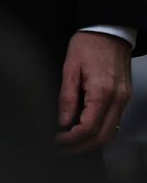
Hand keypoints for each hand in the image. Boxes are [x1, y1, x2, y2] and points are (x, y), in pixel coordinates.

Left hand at [55, 31, 132, 153]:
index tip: (57, 142)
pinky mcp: (124, 97)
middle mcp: (117, 99)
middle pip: (102, 136)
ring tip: (70, 145)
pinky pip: (114, 121)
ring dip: (91, 143)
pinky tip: (84, 133)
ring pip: (110, 132)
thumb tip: (62, 121)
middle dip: (81, 148)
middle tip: (62, 151)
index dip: (71, 139)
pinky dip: (100, 132)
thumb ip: (67, 96)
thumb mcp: (69, 67)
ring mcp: (123, 99)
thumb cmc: (88, 44)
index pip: (88, 127)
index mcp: (102, 92)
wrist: (110, 31)